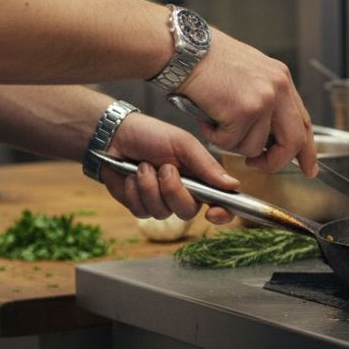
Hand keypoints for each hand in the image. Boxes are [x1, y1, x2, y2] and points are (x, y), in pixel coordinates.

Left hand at [100, 113, 238, 223]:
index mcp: (199, 178)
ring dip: (149, 187)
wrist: (115, 135)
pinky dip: (134, 191)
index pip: (219, 202)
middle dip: (173, 190)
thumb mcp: (183, 143)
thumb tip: (233, 185)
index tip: (213, 212)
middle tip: (164, 167)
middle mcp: (183, 193)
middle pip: (188, 212)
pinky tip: (130, 176)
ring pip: (162, 213)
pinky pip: (141, 212)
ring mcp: (160, 202)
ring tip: (143, 166)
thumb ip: (207, 165)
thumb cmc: (151, 135)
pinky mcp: (139, 206)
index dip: (222, 213)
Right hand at [175, 28, 316, 175]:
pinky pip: (231, 143)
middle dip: (275, 162)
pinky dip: (214, 137)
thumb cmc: (207, 60)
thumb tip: (270, 136)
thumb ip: (265, 101)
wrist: (184, 49)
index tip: (309, 168)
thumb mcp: (249, 74)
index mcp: (281, 79)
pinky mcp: (243, 111)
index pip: (304, 122)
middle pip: (293, 141)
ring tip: (216, 121)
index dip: (307, 149)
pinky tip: (207, 117)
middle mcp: (278, 88)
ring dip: (232, 143)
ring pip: (255, 147)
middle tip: (257, 165)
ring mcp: (262, 100)